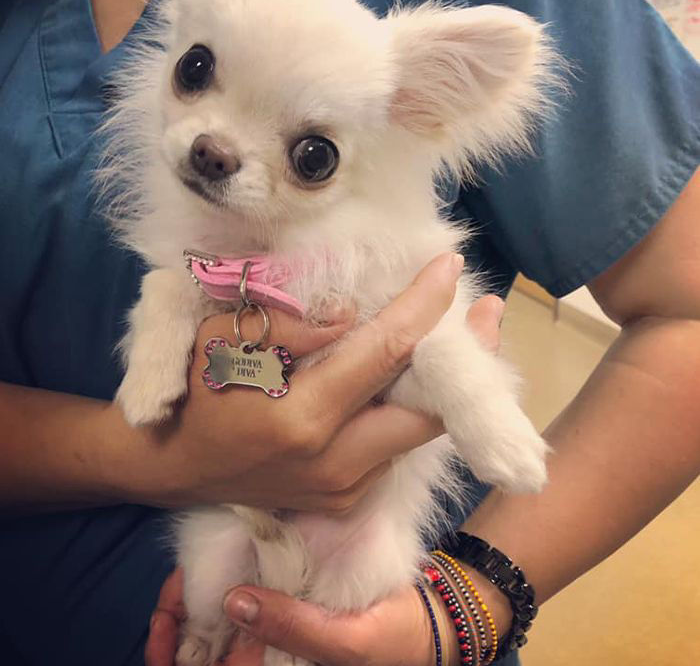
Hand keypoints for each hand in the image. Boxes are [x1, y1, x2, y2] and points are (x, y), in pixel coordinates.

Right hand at [145, 292, 505, 665]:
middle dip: (468, 359)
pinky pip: (393, 448)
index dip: (423, 308)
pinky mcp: (346, 501)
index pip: (382, 353)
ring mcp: (344, 489)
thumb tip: (352, 317)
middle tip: (488, 312)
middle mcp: (335, 461)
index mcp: (301, 416)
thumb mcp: (222, 340)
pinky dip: (408, 410)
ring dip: (442, 384)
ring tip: (459, 336)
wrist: (174, 468)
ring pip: (418, 431)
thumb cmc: (195, 394)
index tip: (451, 267)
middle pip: (428, 409)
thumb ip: (290, 326)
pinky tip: (409, 377)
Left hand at [146, 571, 436, 665]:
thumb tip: (234, 602)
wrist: (425, 622)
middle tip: (164, 605)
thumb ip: (294, 626)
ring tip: (175, 589)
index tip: (165, 622)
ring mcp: (274, 631)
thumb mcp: (345, 641)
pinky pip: (240, 602)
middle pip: (209, 652)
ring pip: (218, 628)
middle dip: (177, 634)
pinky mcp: (284, 602)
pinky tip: (204, 574)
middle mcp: (268, 657)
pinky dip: (218, 589)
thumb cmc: (390, 641)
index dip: (179, 655)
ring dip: (191, 612)